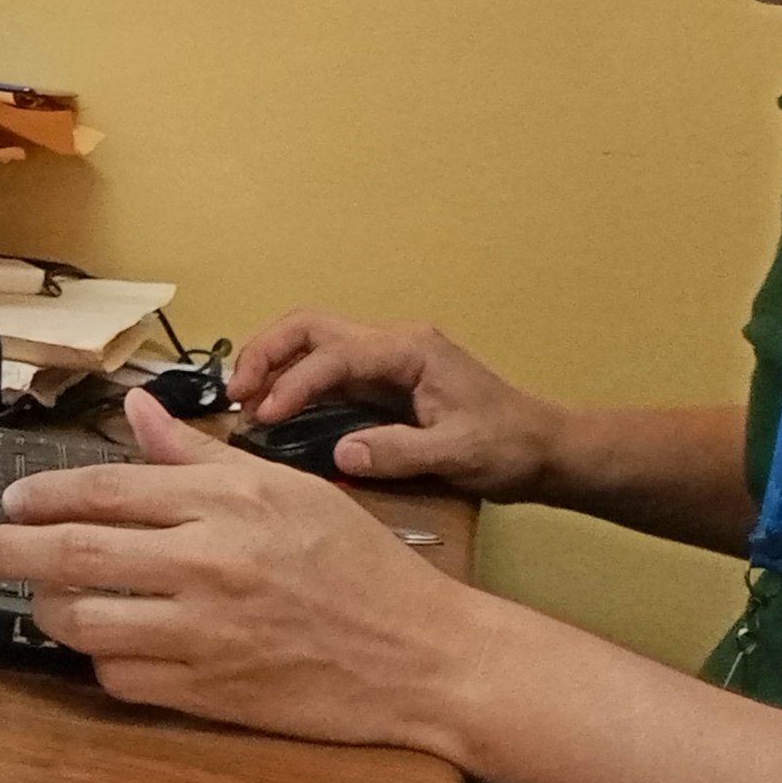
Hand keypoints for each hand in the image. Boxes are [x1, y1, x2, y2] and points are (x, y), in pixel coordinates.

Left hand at [0, 392, 477, 742]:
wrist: (422, 654)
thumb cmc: (360, 566)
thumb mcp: (289, 486)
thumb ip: (201, 452)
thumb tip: (137, 409)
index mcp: (227, 502)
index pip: (106, 490)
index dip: (43, 494)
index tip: (10, 499)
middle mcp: (208, 562)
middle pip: (75, 553)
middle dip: (10, 551)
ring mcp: (205, 632)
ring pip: (85, 622)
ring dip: (47, 611)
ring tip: (40, 600)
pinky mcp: (210, 692)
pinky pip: (121, 678)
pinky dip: (98, 661)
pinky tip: (100, 646)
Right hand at [233, 307, 567, 498]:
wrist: (546, 449)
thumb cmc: (510, 447)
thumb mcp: (458, 455)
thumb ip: (398, 452)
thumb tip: (339, 452)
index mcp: (410, 351)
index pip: (334, 356)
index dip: (293, 385)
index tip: (264, 418)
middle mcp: (394, 344)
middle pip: (311, 327)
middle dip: (266, 352)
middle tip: (235, 393)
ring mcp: (388, 360)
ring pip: (314, 342)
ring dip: (274, 364)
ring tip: (244, 401)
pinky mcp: (385, 382)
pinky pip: (327, 370)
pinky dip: (294, 383)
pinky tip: (276, 411)